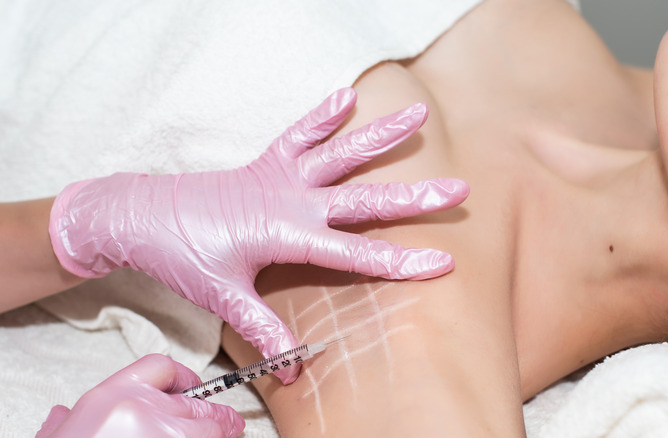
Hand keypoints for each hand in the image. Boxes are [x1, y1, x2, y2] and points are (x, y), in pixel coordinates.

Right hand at [36, 354, 243, 437]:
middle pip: (195, 402)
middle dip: (215, 413)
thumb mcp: (57, 435)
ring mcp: (165, 436)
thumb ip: (67, 421)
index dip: (182, 377)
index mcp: (112, 396)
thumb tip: (61, 417)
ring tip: (231, 431)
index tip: (193, 387)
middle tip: (230, 419)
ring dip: (222, 432)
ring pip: (211, 428)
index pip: (160, 367)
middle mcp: (143, 410)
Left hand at [49, 88, 469, 382]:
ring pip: (340, 154)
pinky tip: (347, 95)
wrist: (141, 217)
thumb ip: (264, 328)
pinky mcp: (266, 163)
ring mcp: (280, 177)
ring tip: (417, 115)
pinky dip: (322, 115)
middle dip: (413, 197)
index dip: (402, 260)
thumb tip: (295, 367)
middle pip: (363, 199)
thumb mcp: (223, 296)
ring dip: (379, 137)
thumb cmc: (183, 254)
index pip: (356, 253)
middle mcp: (291, 200)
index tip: (443, 260)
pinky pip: (299, 134)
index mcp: (287, 234)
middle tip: (456, 190)